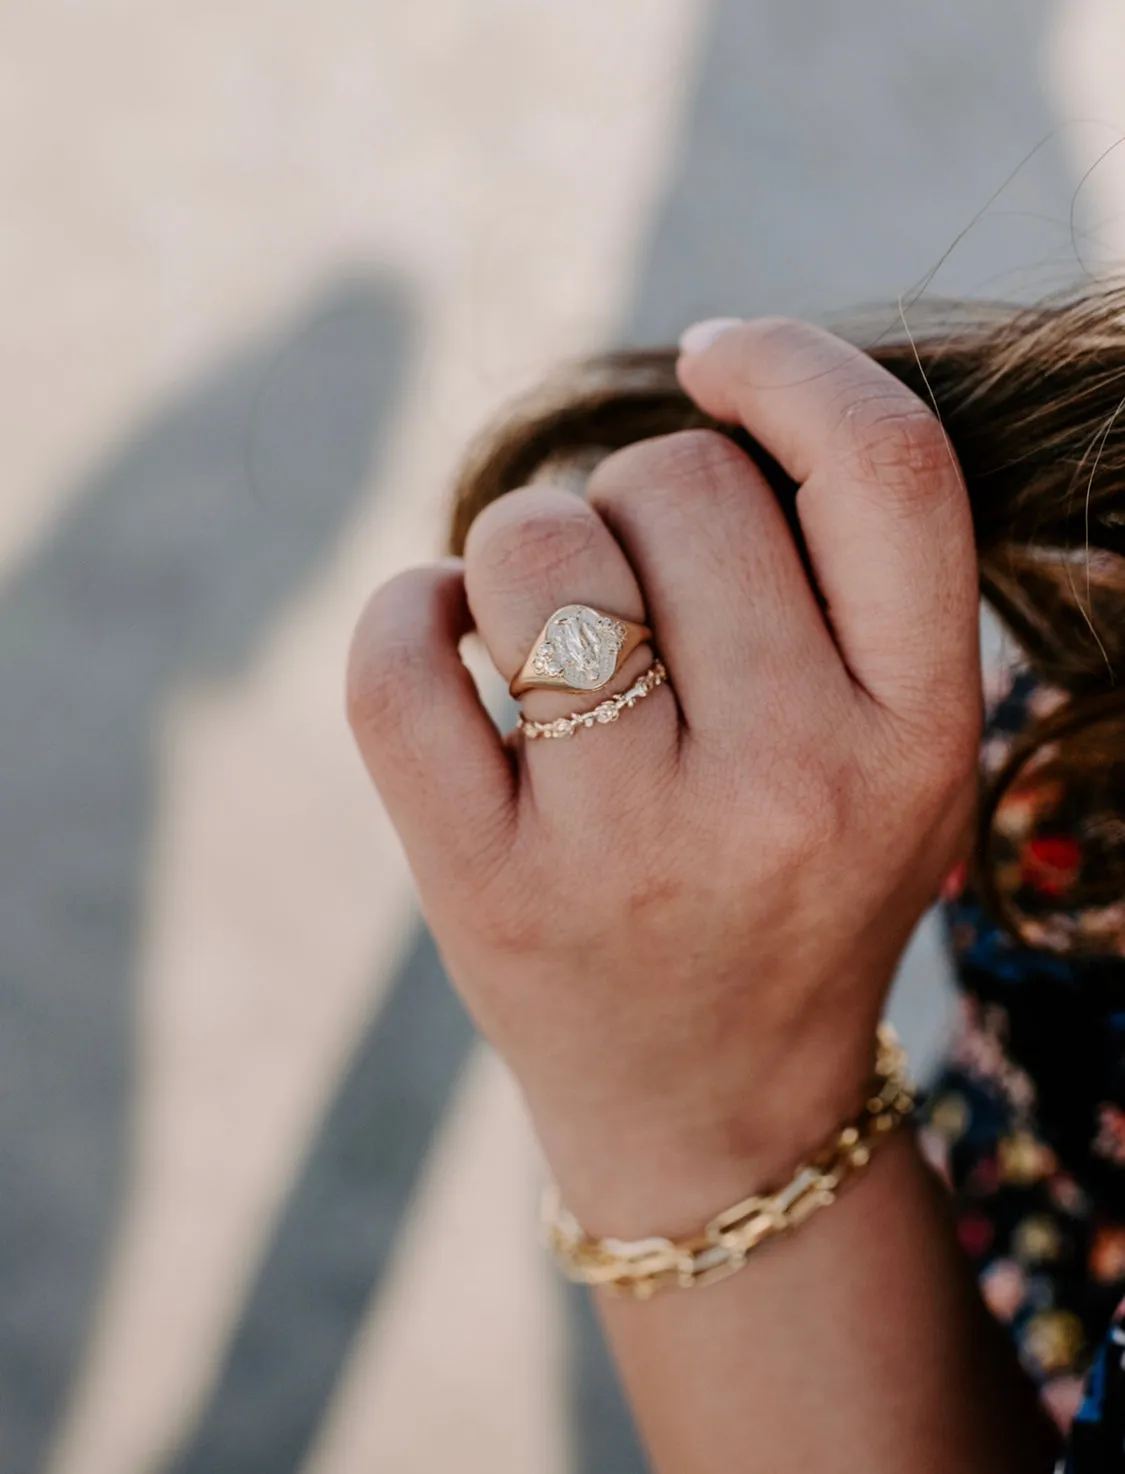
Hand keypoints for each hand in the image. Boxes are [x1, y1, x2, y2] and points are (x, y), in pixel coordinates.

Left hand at [347, 319, 980, 1232]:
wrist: (713, 1106)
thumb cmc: (801, 889)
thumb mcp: (898, 750)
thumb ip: (846, 581)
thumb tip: (704, 394)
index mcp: (919, 735)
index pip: (885, 466)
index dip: (791, 365)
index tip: (720, 357)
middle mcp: (790, 790)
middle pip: (679, 482)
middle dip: (638, 495)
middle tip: (641, 587)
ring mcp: (629, 847)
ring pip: (534, 545)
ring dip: (524, 544)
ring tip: (550, 626)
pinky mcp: (487, 887)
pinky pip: (397, 656)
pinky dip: (406, 612)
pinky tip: (449, 643)